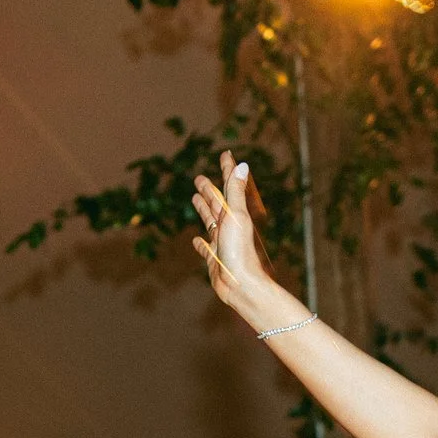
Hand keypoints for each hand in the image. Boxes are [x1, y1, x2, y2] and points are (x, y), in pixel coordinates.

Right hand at [190, 153, 302, 328]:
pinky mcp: (214, 259)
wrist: (240, 284)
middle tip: (199, 178)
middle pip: (216, 203)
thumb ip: (236, 191)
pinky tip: (196, 240)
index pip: (229, 186)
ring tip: (195, 199)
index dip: (227, 170)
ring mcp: (221, 242)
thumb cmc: (239, 250)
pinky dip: (200, 243)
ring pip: (210, 222)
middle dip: (209, 190)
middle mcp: (228, 226)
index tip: (226, 154)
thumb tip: (242, 164)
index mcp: (234, 214)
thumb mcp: (236, 216)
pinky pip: (206, 248)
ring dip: (203, 210)